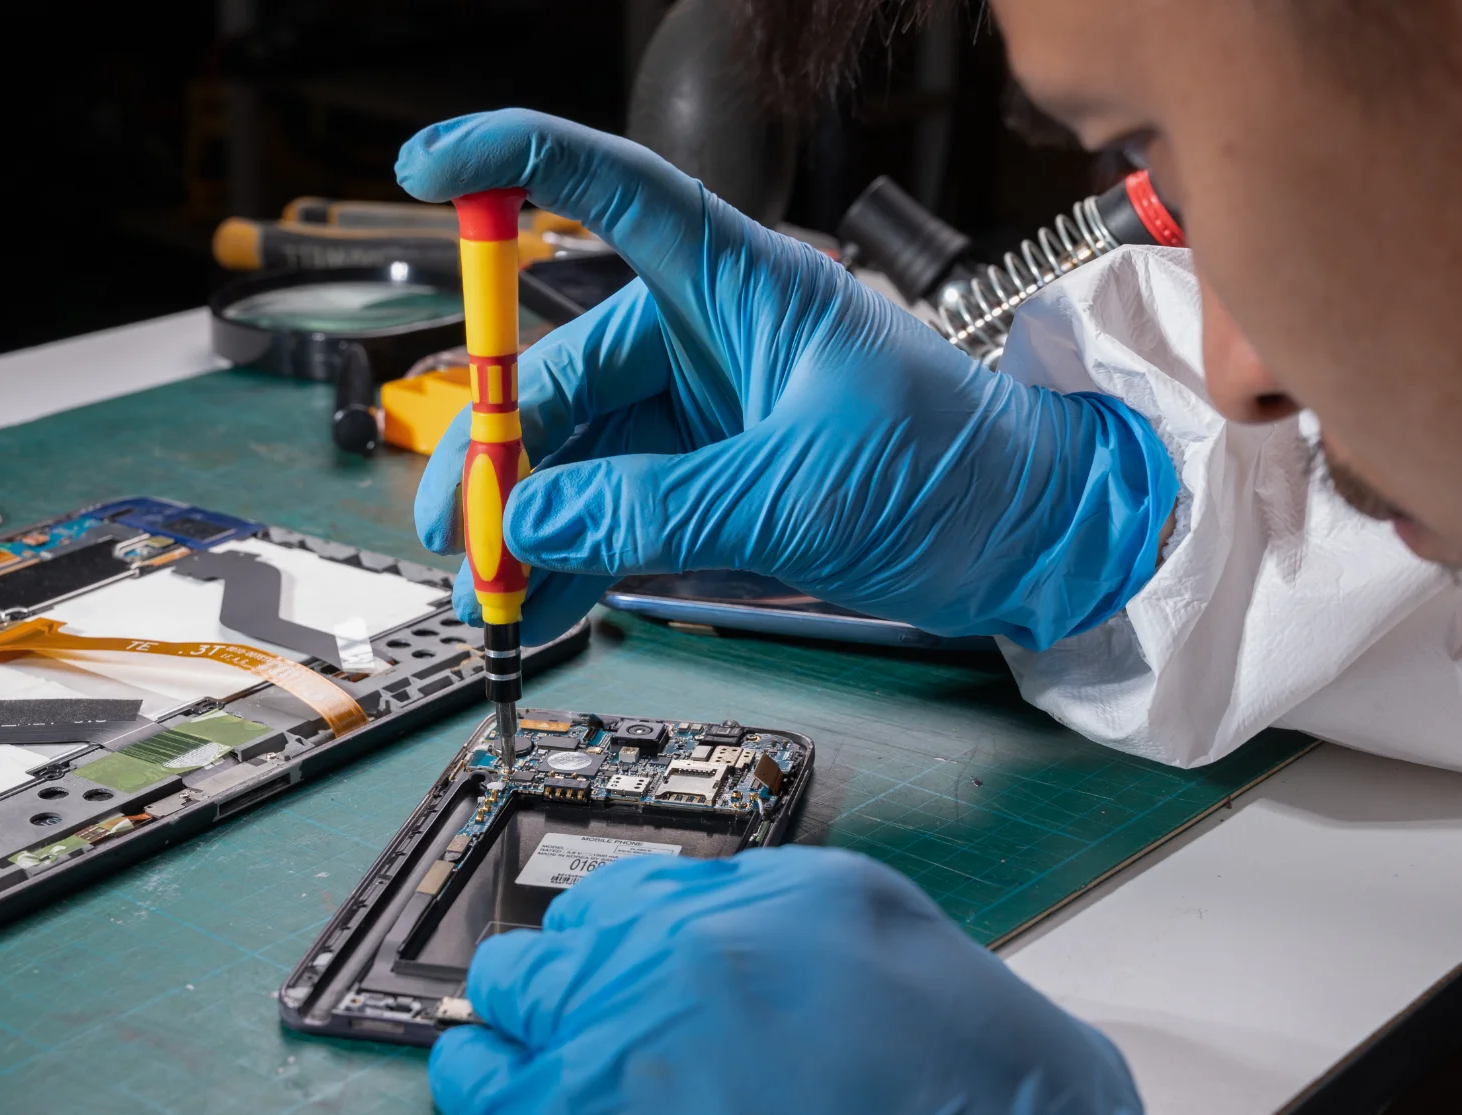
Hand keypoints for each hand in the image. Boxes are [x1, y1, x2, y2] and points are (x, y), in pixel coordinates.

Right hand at [400, 110, 1175, 647]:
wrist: (1031, 538)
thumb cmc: (955, 470)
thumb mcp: (802, 492)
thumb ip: (659, 509)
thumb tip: (534, 525)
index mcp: (743, 284)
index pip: (614, 190)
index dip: (515, 163)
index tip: (430, 167)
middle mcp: (709, 335)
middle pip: (562, 367)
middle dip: (498, 449)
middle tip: (458, 527)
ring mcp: (704, 411)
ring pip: (580, 453)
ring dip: (527, 521)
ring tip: (486, 590)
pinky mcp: (711, 480)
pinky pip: (615, 510)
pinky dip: (573, 556)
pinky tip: (536, 603)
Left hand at [429, 846, 1146, 1114]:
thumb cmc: (941, 1038)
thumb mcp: (839, 903)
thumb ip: (729, 896)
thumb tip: (652, 914)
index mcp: (691, 921)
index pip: (581, 912)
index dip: (587, 944)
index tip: (582, 965)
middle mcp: (634, 1000)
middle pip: (513, 981)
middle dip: (530, 998)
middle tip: (544, 1021)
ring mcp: (611, 1101)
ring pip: (480, 1081)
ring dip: (491, 1077)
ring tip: (511, 1086)